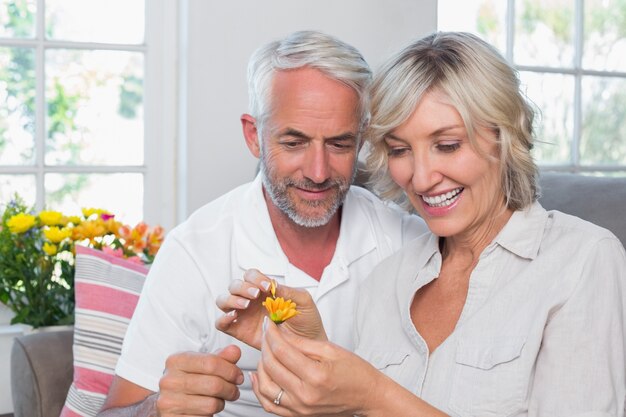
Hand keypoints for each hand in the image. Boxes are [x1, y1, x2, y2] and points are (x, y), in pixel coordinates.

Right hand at [156, 345, 243, 415]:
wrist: (170, 401)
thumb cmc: (188, 380)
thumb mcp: (202, 364)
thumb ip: (221, 357)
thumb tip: (235, 351)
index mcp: (176, 361)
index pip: (211, 363)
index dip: (231, 370)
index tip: (238, 375)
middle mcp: (169, 380)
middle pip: (214, 384)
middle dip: (231, 388)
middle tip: (234, 390)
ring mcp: (169, 401)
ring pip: (212, 403)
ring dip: (222, 402)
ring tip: (221, 398)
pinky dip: (211, 413)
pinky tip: (208, 407)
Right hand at [215, 269, 326, 348]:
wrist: (308, 346)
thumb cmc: (307, 321)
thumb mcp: (303, 301)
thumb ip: (288, 291)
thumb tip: (272, 284)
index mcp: (264, 290)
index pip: (250, 276)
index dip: (255, 278)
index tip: (267, 286)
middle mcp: (251, 301)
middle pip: (234, 286)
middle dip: (242, 287)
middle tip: (256, 295)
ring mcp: (243, 316)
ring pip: (224, 301)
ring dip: (231, 299)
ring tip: (246, 305)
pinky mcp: (240, 332)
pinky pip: (222, 324)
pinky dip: (223, 318)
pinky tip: (234, 316)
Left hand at [249, 320, 382, 416]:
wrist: (368, 397)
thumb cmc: (355, 373)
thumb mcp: (331, 350)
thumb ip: (302, 343)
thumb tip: (280, 334)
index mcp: (316, 376)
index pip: (282, 351)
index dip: (271, 334)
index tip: (268, 324)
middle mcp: (305, 395)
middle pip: (271, 367)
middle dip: (265, 346)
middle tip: (266, 334)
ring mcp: (300, 409)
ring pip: (265, 387)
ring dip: (260, 367)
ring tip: (266, 353)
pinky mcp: (297, 416)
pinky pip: (270, 404)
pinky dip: (261, 389)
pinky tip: (259, 375)